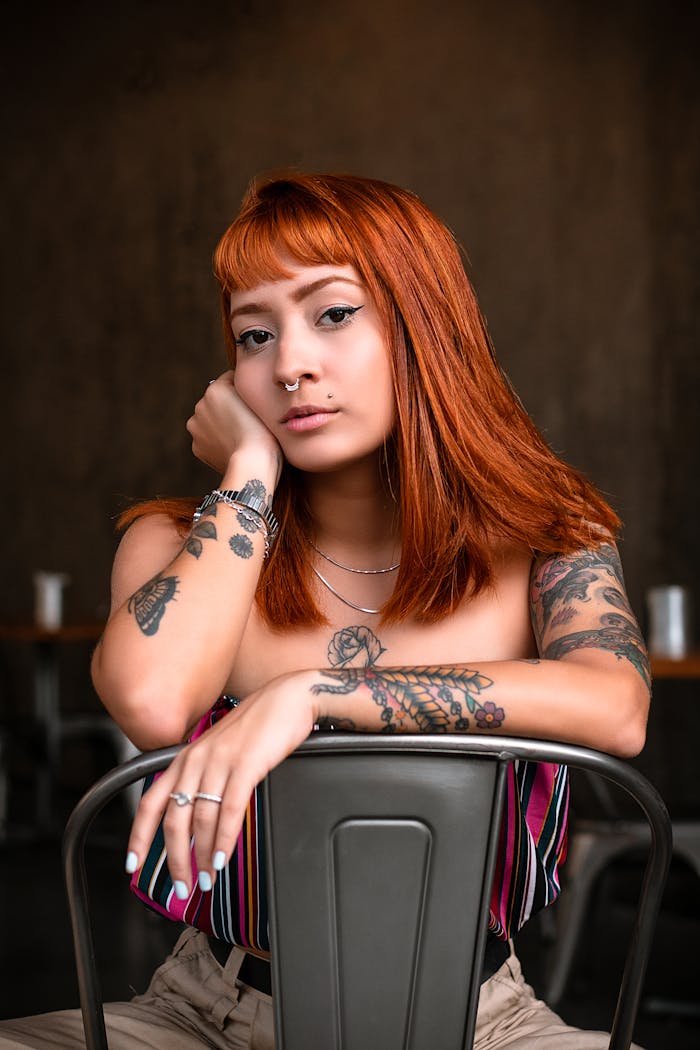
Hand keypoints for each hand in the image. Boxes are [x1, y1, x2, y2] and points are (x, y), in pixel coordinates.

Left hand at [125, 670, 318, 895]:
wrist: (288, 698)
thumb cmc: (259, 725)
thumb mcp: (221, 748)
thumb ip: (205, 775)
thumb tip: (197, 815)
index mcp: (186, 757)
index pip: (150, 802)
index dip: (139, 836)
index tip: (133, 865)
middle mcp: (196, 759)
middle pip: (174, 819)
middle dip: (176, 859)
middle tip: (182, 886)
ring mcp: (220, 761)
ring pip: (200, 819)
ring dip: (202, 855)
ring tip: (207, 878)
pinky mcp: (246, 764)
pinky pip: (229, 809)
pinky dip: (224, 838)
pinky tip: (223, 857)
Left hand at [186, 371, 280, 477]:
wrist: (253, 464)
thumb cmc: (263, 432)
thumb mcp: (259, 400)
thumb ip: (245, 389)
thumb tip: (239, 387)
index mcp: (215, 389)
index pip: (230, 380)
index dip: (244, 391)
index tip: (253, 403)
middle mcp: (200, 405)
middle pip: (217, 401)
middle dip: (228, 408)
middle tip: (247, 421)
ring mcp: (196, 428)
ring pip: (210, 421)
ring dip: (221, 424)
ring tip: (240, 436)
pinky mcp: (197, 447)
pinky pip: (208, 439)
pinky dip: (217, 441)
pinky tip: (232, 447)